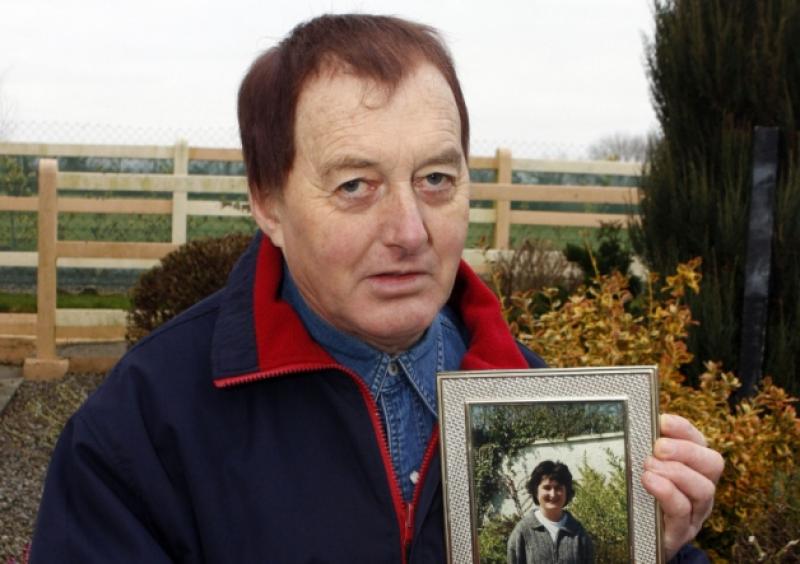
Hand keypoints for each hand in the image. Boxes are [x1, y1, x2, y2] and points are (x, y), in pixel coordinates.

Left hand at [642, 413, 723, 560]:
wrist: (644, 542)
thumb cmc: (646, 498)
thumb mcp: (649, 471)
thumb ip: (649, 451)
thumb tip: (639, 423)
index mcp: (695, 469)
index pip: (700, 442)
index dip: (684, 429)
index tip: (662, 421)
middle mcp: (702, 489)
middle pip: (713, 463)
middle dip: (685, 450)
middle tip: (658, 447)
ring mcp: (696, 513)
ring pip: (703, 489)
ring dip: (676, 472)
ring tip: (649, 467)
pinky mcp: (681, 532)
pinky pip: (682, 512)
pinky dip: (667, 493)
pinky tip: (650, 481)